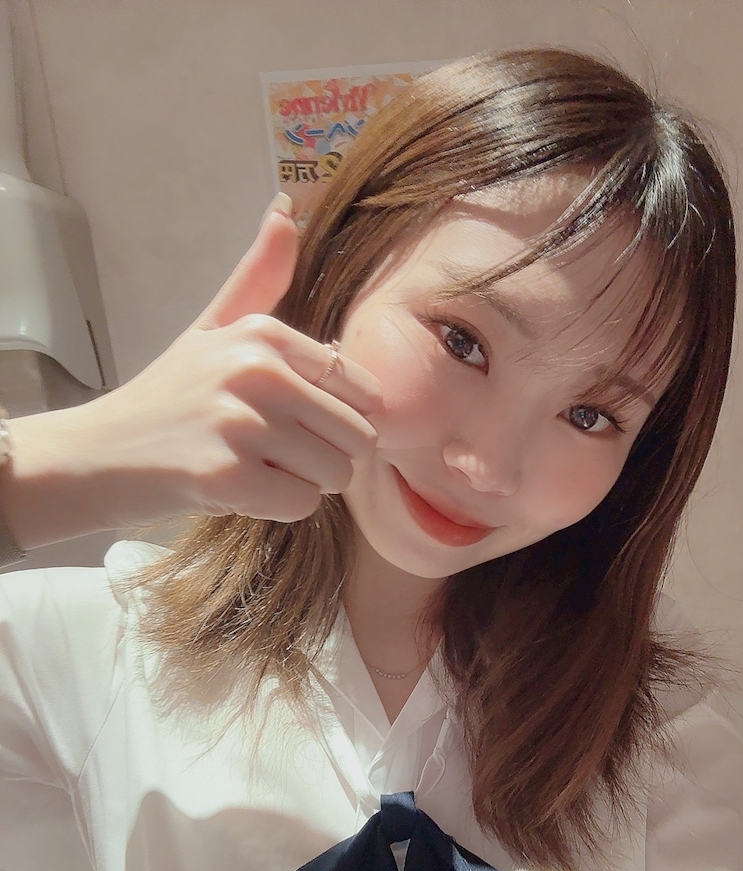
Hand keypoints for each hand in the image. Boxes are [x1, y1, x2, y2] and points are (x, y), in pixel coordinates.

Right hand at [4, 195, 381, 547]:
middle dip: (325, 457)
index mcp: (265, 334)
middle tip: (273, 452)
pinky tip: (237, 489)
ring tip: (252, 466)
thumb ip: (257, 277)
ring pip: (334, 475)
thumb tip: (286, 208)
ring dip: (301, 484)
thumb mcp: (213, 327)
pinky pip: (301, 505)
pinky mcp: (228, 477)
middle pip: (356, 438)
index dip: (338, 418)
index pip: (362, 391)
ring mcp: (242, 425)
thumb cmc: (169, 396)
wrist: (99, 454)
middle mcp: (258, 372)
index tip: (293, 420)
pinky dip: (275, 508)